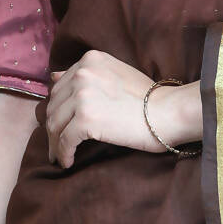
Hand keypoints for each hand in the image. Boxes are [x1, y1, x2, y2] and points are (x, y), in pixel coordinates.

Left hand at [45, 49, 200, 167]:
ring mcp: (82, 96)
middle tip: (57, 145)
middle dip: (53, 127)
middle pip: (54, 105)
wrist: (169, 112)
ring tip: (60, 156)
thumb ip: (88, 75)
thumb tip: (54, 76)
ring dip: (55, 143)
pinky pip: (65, 141)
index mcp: (90, 61)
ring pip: (55, 124)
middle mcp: (83, 74)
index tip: (61, 124)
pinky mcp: (86, 120)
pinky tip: (67, 162)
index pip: (61, 87)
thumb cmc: (150, 99)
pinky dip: (63, 154)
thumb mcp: (116, 74)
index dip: (58, 108)